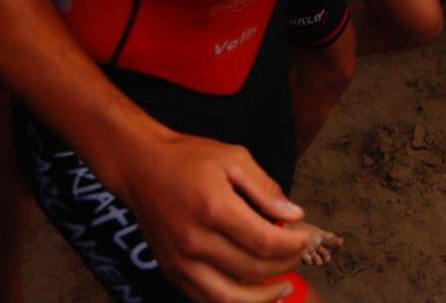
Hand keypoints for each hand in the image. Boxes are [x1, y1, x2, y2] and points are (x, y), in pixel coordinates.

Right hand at [111, 128, 309, 302]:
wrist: (141, 167)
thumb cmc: (189, 158)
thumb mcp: (234, 158)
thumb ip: (265, 189)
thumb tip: (294, 215)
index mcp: (215, 209)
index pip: (266, 242)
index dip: (293, 246)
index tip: (304, 238)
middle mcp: (196, 241)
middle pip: (253, 270)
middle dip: (284, 266)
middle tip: (297, 255)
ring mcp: (181, 261)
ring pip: (230, 298)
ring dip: (262, 298)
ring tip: (282, 288)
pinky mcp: (171, 271)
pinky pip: (206, 299)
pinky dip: (233, 302)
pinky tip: (251, 293)